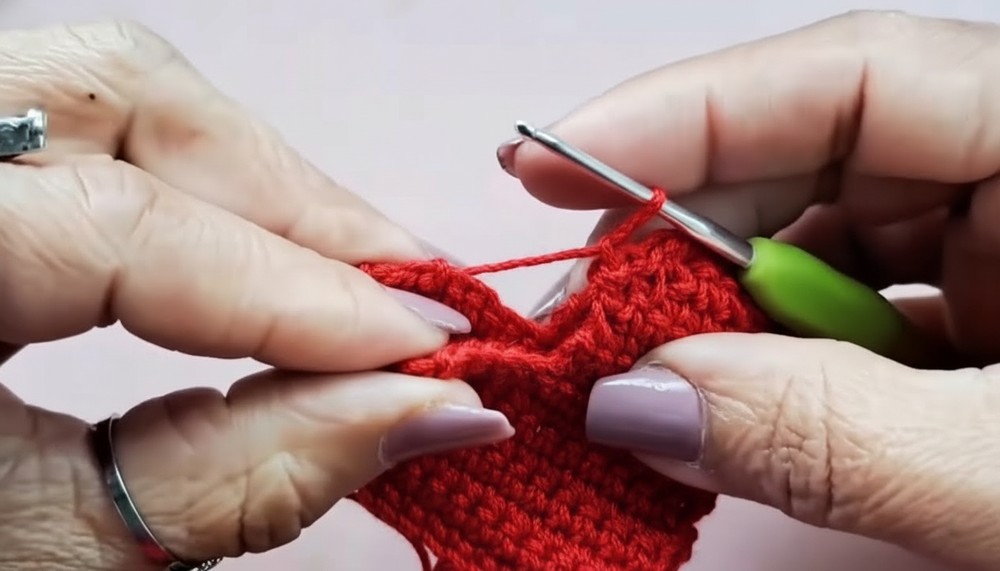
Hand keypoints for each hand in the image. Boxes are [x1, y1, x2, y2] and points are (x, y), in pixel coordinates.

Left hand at [0, 22, 512, 569]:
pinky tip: (264, 247)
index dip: (303, 293)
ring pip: (109, 89)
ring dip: (254, 177)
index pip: (126, 228)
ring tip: (353, 270)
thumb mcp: (56, 553)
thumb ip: (251, 476)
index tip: (426, 353)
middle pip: (121, 95)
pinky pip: (84, 127)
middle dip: (292, 197)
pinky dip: (197, 181)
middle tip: (403, 293)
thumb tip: (428, 412)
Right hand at [501, 11, 999, 570]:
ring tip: (628, 382)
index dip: (683, 116)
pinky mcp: (980, 326)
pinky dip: (768, 370)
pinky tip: (711, 409)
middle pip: (810, 162)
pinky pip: (841, 320)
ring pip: (813, 250)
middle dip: (679, 244)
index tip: (547, 172)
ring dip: (713, 321)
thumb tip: (636, 402)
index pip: (851, 76)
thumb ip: (832, 433)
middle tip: (576, 325)